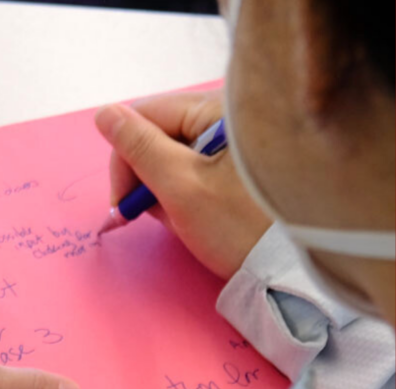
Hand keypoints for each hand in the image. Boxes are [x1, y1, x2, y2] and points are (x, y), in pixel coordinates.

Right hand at [94, 90, 271, 279]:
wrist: (292, 268)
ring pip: (173, 155)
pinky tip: (195, 216)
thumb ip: (139, 148)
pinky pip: (195, 170)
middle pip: (159, 134)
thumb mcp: (182, 187)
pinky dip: (184, 194)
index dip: (124, 158)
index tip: (123, 202)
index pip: (145, 116)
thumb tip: (105, 113)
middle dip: (144, 176)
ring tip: (180, 219)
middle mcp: (227, 116)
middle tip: (146, 215)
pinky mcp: (240, 167)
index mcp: (216, 110)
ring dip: (163, 189)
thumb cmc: (239, 226)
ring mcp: (235, 142)